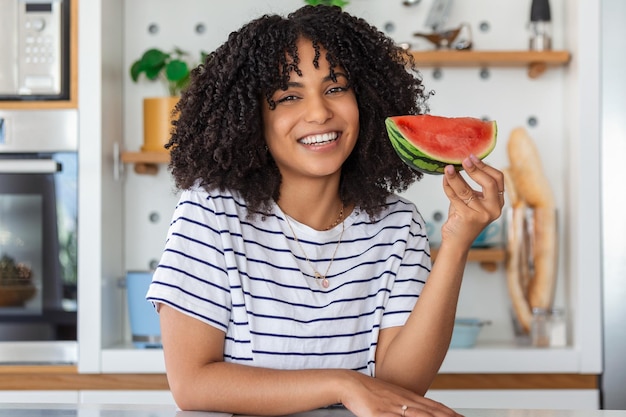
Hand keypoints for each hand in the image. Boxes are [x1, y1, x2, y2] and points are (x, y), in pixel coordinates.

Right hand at [340, 372, 461, 416]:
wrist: (350, 383)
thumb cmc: (369, 392)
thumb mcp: (392, 398)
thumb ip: (405, 405)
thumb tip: (414, 410)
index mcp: (408, 397)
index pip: (434, 407)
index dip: (450, 413)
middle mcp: (405, 402)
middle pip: (432, 412)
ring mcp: (394, 408)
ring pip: (420, 416)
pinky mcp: (381, 414)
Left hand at [440, 154, 503, 247]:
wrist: (456, 242)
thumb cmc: (464, 219)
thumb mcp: (472, 201)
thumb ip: (472, 187)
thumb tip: (462, 165)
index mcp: (497, 203)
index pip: (498, 180)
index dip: (485, 166)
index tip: (472, 157)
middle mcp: (493, 209)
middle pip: (489, 183)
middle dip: (475, 169)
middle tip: (463, 160)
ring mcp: (481, 214)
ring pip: (467, 190)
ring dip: (456, 177)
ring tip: (448, 168)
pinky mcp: (467, 217)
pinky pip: (455, 197)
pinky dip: (448, 186)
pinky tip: (445, 179)